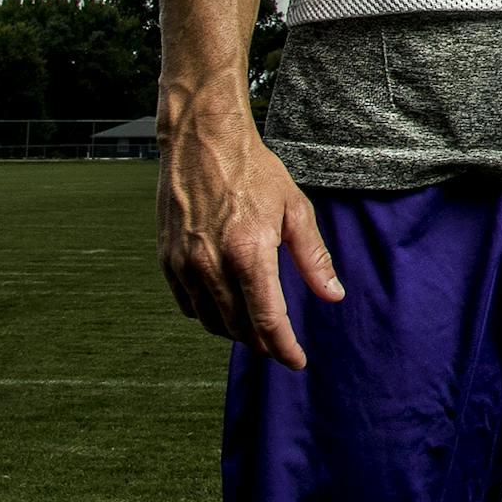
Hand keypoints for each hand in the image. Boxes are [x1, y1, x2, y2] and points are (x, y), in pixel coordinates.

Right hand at [157, 109, 344, 369]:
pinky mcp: (167, 260)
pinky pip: (188, 305)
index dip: (284, 349)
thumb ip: (313, 257)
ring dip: (235, 332)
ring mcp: (185, 265)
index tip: (297, 361)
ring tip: (254, 325)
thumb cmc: (254, 170)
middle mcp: (212, 266)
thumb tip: (334, 296)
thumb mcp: (294, 207)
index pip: (268, 322)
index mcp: (249, 254)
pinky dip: (208, 314)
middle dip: (263, 342)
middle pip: (239, 328)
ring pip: (212, 322)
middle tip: (279, 341)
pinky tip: (224, 305)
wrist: (203, 140)